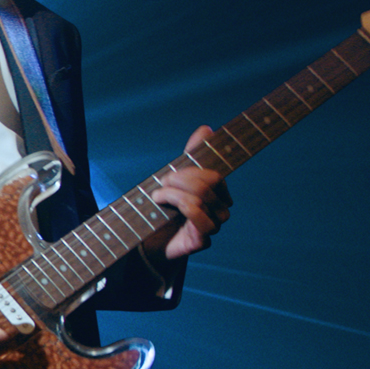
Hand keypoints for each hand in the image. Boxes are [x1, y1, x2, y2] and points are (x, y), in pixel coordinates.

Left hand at [143, 125, 232, 261]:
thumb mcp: (175, 177)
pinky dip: (178, 206)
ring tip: (157, 196)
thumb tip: (207, 128)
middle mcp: (221, 209)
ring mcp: (214, 225)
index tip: (175, 169)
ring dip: (173, 193)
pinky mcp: (204, 240)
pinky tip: (162, 206)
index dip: (196, 169)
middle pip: (209, 183)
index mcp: (218, 192)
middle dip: (180, 179)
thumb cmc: (163, 208)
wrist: (148, 240)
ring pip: (201, 197)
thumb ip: (191, 155)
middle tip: (161, 183)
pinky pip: (200, 216)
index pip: (215, 175)